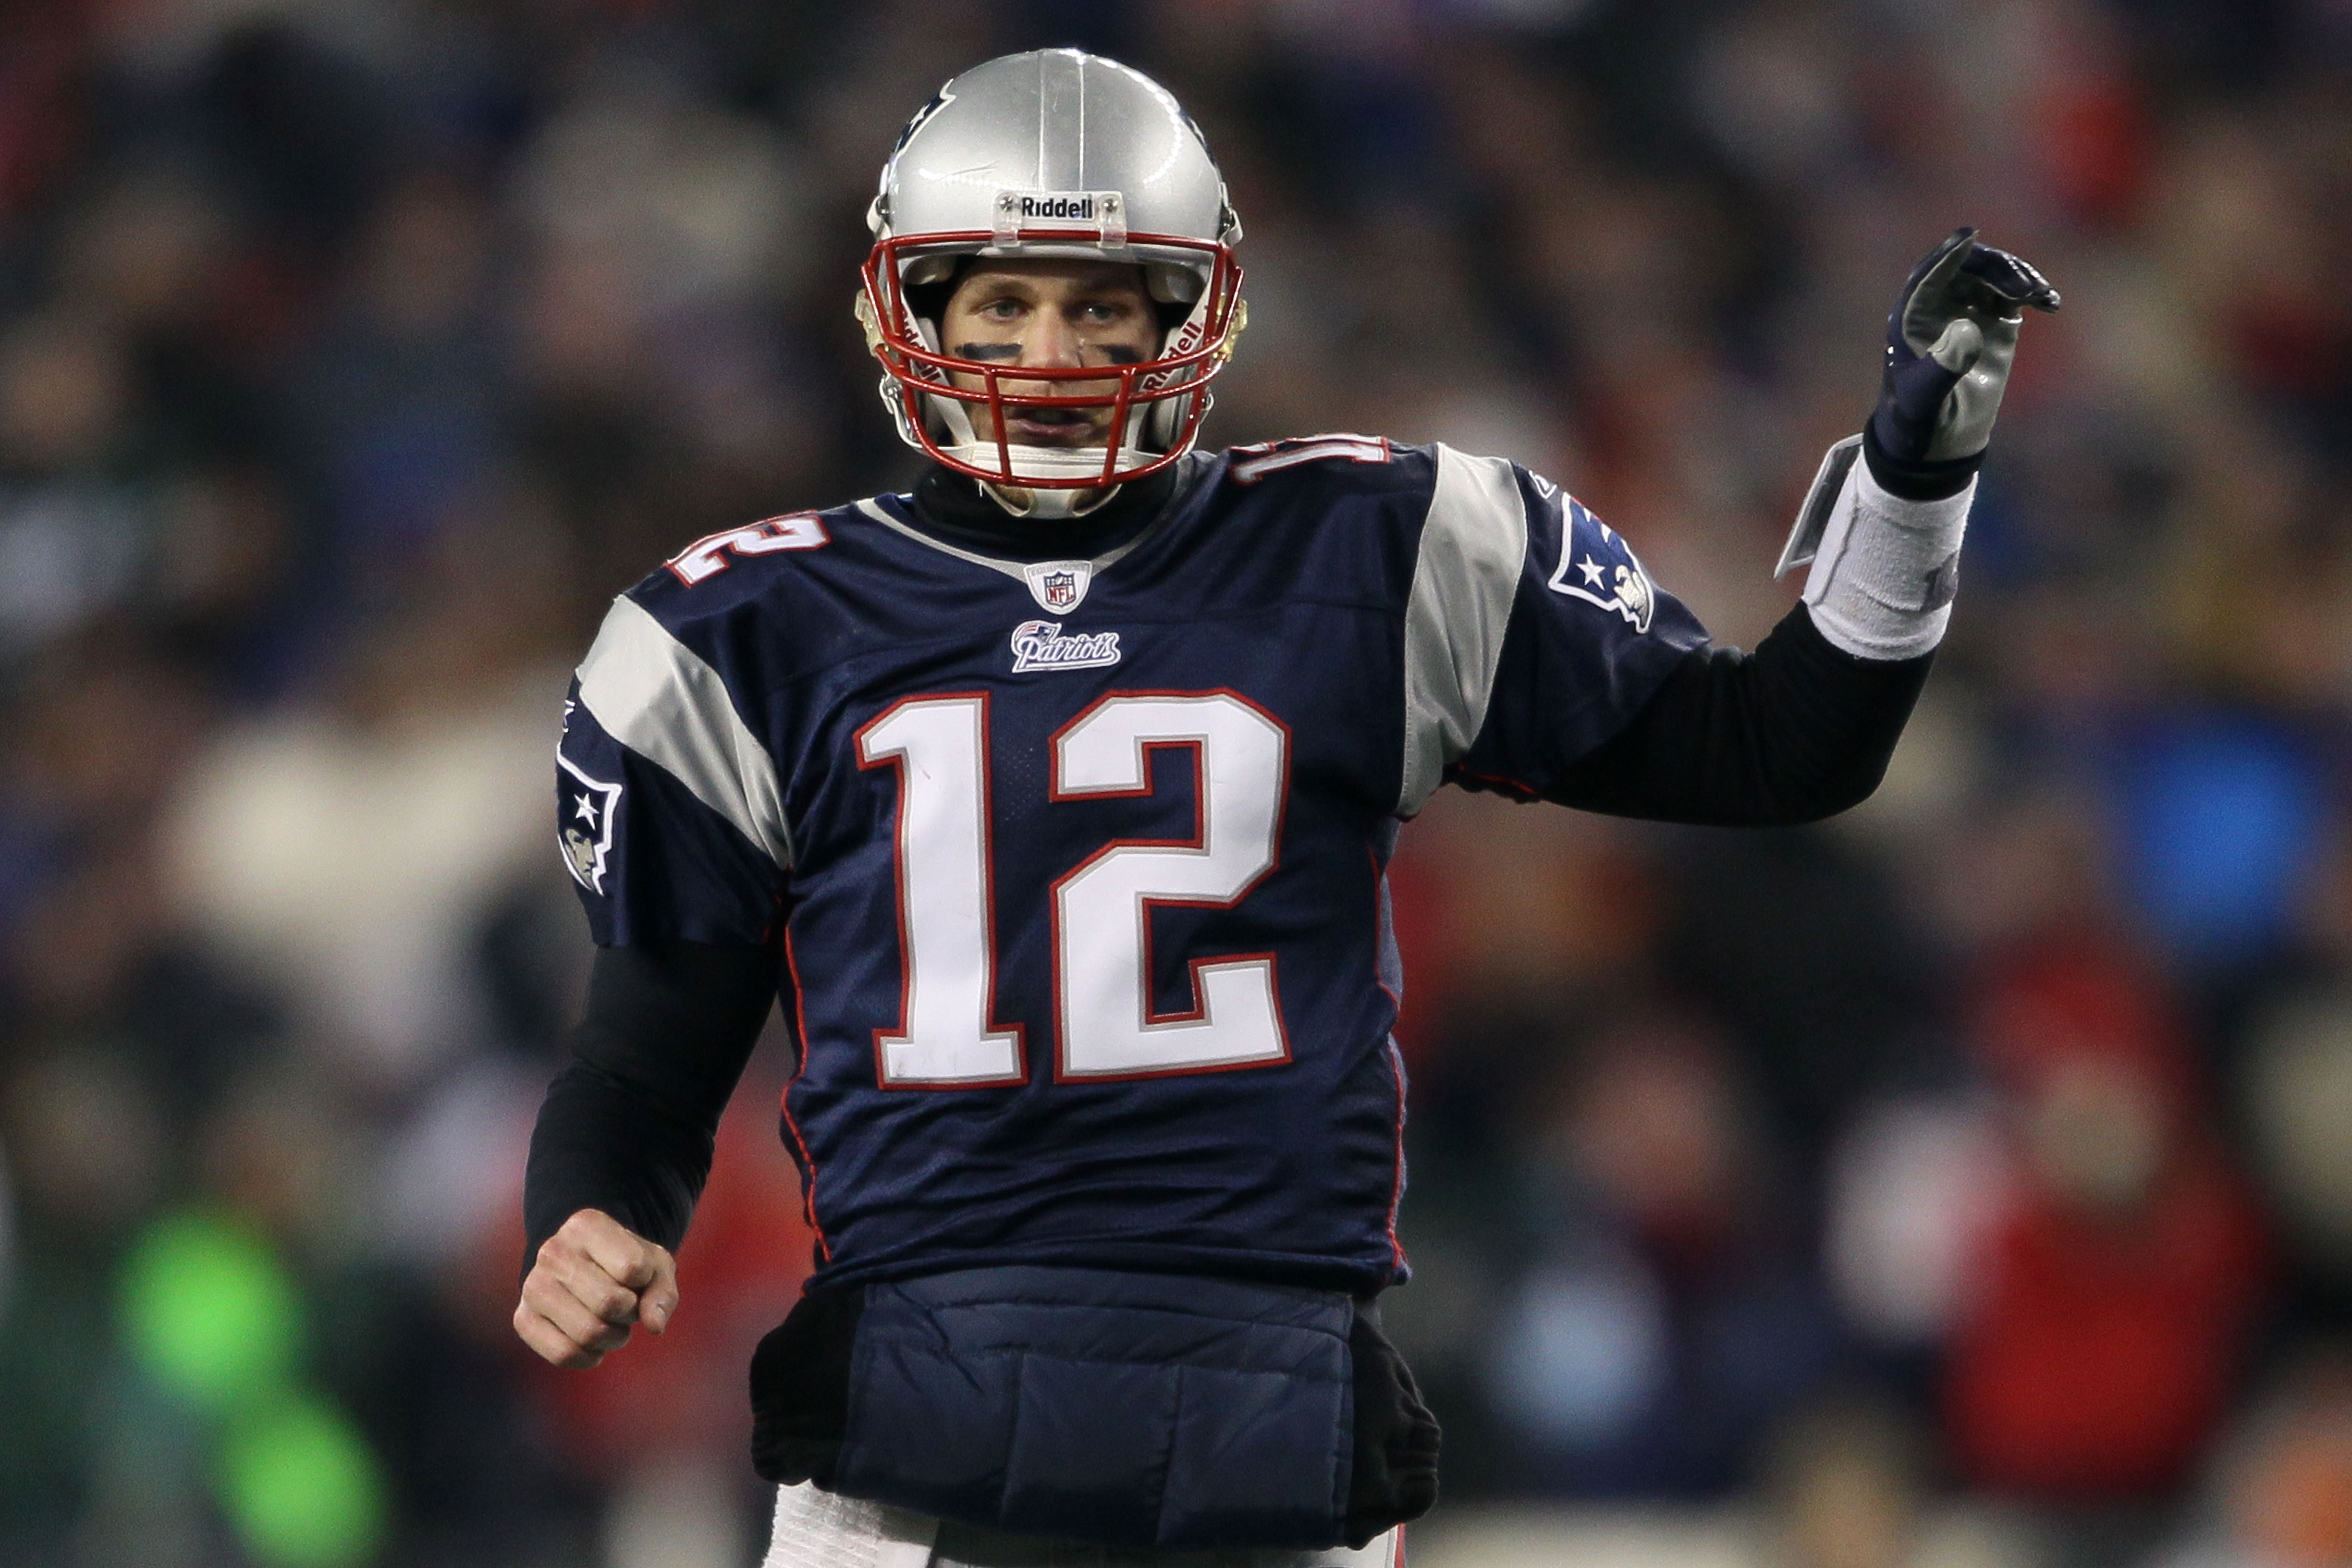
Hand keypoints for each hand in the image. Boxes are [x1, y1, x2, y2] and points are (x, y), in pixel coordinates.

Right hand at [513, 1208, 678, 1368]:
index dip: (645, 1281)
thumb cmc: (625, 1267)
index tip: (636, 1276)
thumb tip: (655, 1325)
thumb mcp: (654, 1268)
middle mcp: (552, 1251)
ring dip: (613, 1337)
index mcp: (585, 1225)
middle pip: (609, 1303)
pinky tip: (594, 1345)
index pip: (632, 1268)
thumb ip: (662, 1293)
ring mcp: (532, 1285)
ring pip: (587, 1332)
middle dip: (630, 1313)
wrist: (584, 1271)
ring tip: (611, 1323)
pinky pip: (563, 1354)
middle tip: (626, 1306)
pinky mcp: (523, 1318)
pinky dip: (589, 1357)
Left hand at [1870, 227, 2059, 479]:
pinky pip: (2012, 293)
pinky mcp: (1992, 320)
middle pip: (1966, 267)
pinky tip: (2050, 303)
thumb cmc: (1921, 417)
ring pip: (1992, 275)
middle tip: (2025, 289)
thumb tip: (1967, 328)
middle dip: (1997, 268)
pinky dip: (2032, 292)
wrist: (1939, 436)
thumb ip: (1943, 366)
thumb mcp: (1926, 398)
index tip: (1969, 235)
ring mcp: (1966, 310)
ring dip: (2018, 277)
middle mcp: (1937, 307)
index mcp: (1911, 318)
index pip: (1927, 276)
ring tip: (2041, 296)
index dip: (1946, 255)